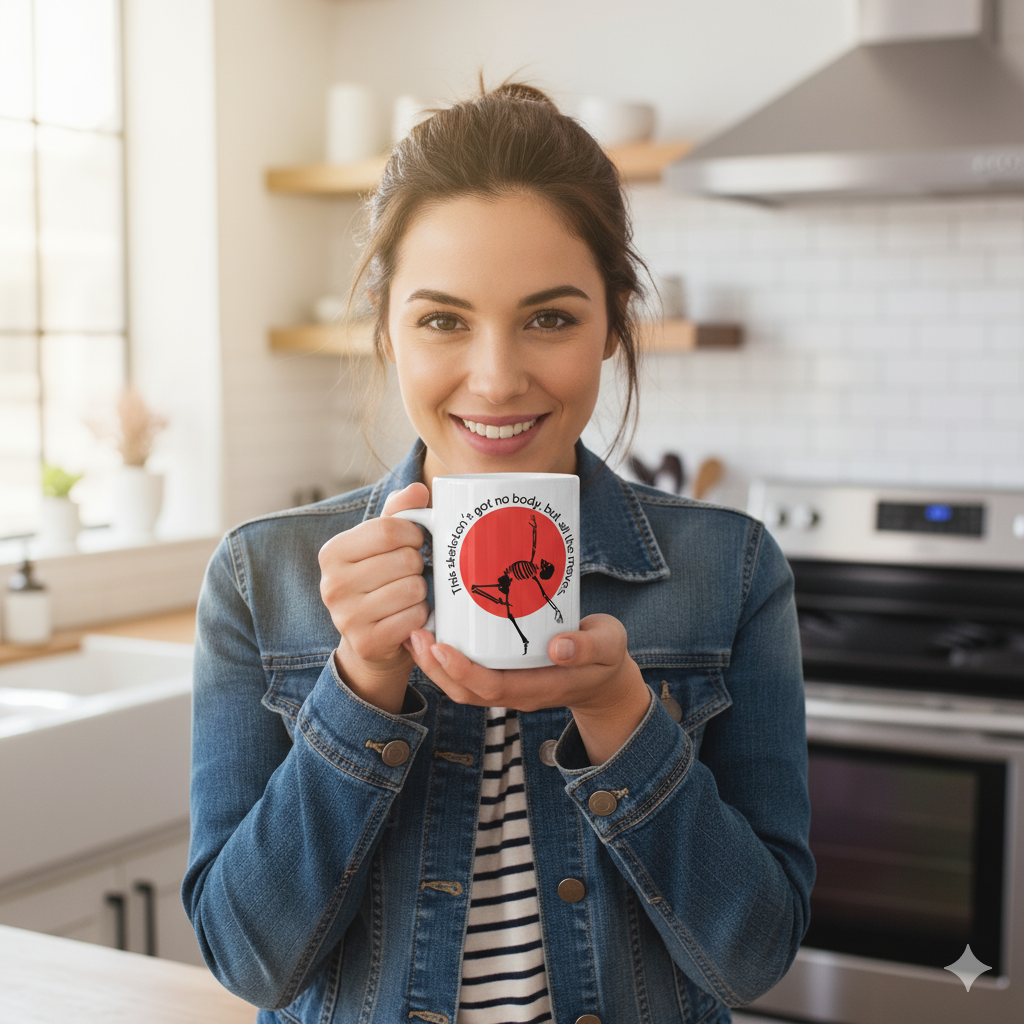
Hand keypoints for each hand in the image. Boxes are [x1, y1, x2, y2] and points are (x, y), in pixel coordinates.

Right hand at [318, 483, 430, 713]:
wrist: (370, 636)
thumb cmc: (380, 580)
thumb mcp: (384, 543)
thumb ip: (400, 511)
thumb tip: (417, 490)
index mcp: (332, 552)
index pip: (388, 529)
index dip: (413, 534)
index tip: (414, 543)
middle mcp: (332, 584)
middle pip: (403, 559)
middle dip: (418, 565)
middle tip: (411, 573)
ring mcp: (345, 617)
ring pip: (412, 588)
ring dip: (422, 591)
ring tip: (410, 594)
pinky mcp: (365, 642)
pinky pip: (413, 617)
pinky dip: (421, 615)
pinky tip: (409, 615)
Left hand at [405, 614, 651, 764]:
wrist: (605, 678)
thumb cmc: (606, 656)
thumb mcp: (610, 645)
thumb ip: (589, 646)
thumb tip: (559, 648)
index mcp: (540, 688)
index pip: (493, 687)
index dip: (463, 671)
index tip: (441, 646)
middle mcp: (517, 693)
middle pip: (466, 692)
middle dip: (436, 668)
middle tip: (417, 635)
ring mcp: (508, 687)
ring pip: (461, 687)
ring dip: (434, 665)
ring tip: (416, 635)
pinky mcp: (502, 676)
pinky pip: (466, 675)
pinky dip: (444, 660)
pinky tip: (433, 634)